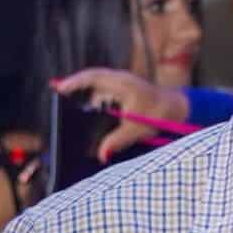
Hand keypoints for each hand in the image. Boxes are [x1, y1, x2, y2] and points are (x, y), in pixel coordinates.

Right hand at [52, 70, 187, 160]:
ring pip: (95, 83)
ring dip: (81, 90)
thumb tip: (101, 155)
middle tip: (54, 90)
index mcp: (123, 83)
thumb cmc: (161, 114)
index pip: (94, 77)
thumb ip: (118, 141)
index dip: (75, 82)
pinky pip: (101, 89)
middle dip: (73, 84)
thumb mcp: (139, 129)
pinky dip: (91, 96)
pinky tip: (82, 106)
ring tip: (63, 96)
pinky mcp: (120, 88)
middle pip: (90, 77)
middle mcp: (119, 79)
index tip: (60, 88)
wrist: (177, 107)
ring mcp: (120, 82)